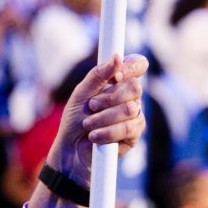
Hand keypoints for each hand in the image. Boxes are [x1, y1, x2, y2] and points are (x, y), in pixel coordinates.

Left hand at [46, 54, 147, 186]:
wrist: (70, 150)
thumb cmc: (74, 120)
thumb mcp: (80, 95)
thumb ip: (97, 75)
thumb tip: (117, 57)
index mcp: (118, 82)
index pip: (137, 65)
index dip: (131, 67)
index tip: (116, 76)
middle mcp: (129, 97)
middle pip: (135, 87)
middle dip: (109, 98)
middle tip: (91, 107)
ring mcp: (134, 115)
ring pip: (130, 109)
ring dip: (104, 117)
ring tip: (88, 125)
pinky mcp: (134, 135)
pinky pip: (128, 128)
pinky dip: (107, 132)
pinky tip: (94, 136)